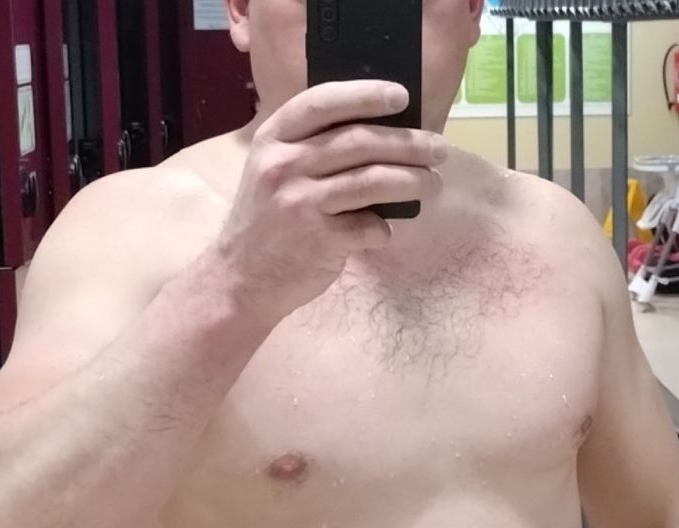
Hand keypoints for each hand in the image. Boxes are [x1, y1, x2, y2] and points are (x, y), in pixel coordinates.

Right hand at [216, 82, 445, 325]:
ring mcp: (300, 203)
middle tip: (437, 149)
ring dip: (412, 181)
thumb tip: (378, 134)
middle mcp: (284, 165)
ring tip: (433, 183)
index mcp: (274, 139)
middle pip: (359, 141)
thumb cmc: (267, 222)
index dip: (365, 95)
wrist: (240, 280)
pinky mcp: (317, 240)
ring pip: (371, 180)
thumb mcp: (272, 172)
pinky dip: (384, 229)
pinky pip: (367, 226)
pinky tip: (386, 230)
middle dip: (407, 143)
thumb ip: (310, 149)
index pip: (322, 102)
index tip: (401, 96)